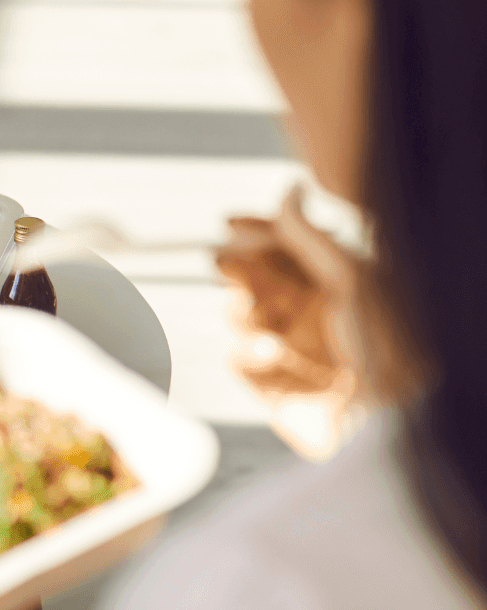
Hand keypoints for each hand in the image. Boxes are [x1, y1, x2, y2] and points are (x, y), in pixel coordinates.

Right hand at [217, 186, 366, 458]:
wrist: (389, 422)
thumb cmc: (388, 347)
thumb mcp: (350, 278)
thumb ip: (309, 235)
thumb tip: (289, 188)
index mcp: (340, 284)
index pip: (289, 247)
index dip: (258, 232)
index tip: (228, 223)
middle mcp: (316, 315)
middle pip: (258, 279)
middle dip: (239, 272)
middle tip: (221, 264)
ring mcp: (295, 352)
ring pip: (242, 319)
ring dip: (244, 317)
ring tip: (267, 331)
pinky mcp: (276, 390)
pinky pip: (239, 364)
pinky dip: (247, 359)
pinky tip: (269, 360)